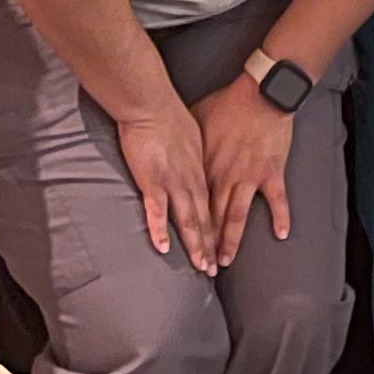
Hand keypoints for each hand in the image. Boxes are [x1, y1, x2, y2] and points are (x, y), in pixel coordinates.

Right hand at [110, 92, 215, 269]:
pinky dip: (159, 231)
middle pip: (205, 218)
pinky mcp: (153, 181)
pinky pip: (157, 211)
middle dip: (210, 245)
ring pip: (188, 220)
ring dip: (196, 245)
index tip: (221, 246)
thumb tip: (196, 161)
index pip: (212, 205)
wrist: (152, 104)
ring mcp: (173, 182)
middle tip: (214, 268)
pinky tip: (162, 248)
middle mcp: (192, 180)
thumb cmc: (170, 115)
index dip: (218, 228)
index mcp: (201, 170)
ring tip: (201, 267)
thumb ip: (195, 154)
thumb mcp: (193, 134)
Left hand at [194, 70, 300, 265]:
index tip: (181, 246)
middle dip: (206, 244)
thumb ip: (186, 141)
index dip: (186, 227)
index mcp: (205, 167)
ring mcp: (249, 177)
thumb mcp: (197, 119)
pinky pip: (277, 200)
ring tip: (226, 260)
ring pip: (237, 216)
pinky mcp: (271, 172)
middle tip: (202, 267)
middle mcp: (225, 177)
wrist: (260, 94)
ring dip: (231, 240)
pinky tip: (281, 235)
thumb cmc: (228, 103)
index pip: (193, 204)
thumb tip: (171, 146)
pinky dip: (280, 217)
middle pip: (213, 217)